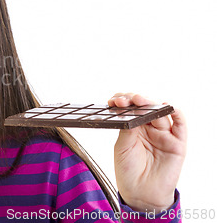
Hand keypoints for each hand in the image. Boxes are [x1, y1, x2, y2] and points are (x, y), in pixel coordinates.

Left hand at [109, 93, 186, 212]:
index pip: (130, 108)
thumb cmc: (129, 171)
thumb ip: (127, 130)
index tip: (115, 101)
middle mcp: (149, 128)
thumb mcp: (122, 147)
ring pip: (160, 113)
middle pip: (145, 107)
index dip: (124, 101)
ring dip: (151, 104)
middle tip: (127, 100)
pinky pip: (180, 125)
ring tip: (141, 101)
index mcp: (134, 127)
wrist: (141, 194)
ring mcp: (163, 134)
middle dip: (135, 100)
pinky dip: (176, 113)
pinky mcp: (177, 143)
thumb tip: (130, 113)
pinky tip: (169, 107)